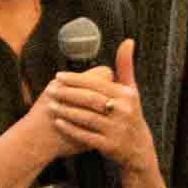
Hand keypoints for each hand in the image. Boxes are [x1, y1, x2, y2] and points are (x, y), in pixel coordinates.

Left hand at [42, 40, 156, 171]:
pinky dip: (71, 129)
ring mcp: (116, 130)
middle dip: (68, 94)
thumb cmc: (129, 112)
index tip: (58, 76)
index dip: (76, 79)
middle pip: (90, 100)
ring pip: (86, 118)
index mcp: (126, 95)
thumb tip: (128, 40)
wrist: (138, 147)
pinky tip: (58, 122)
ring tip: (50, 106)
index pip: (97, 84)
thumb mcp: (131, 90)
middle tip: (50, 90)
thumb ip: (125, 65)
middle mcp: (123, 111)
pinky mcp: (110, 146)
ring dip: (66, 111)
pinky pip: (86, 136)